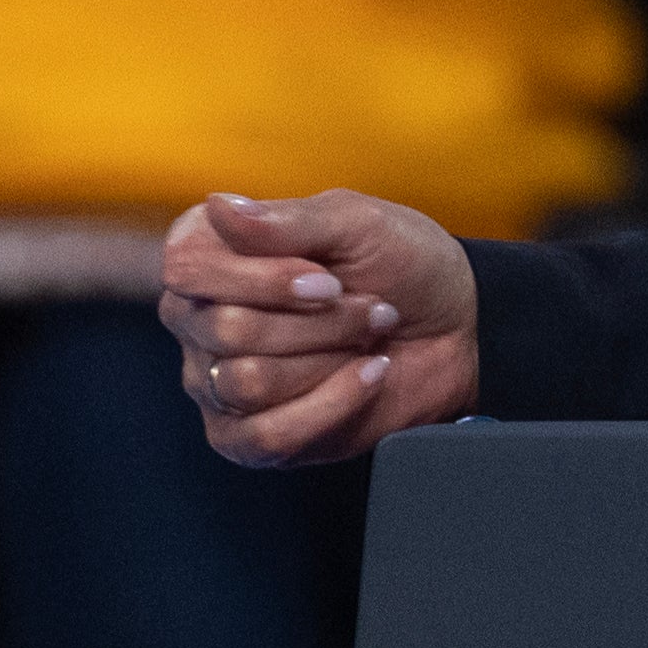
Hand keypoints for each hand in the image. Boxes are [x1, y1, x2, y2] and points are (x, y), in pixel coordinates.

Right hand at [158, 187, 478, 464]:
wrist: (459, 326)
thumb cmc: (403, 266)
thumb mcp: (359, 224)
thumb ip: (287, 221)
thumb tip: (217, 208)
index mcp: (212, 257)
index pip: (188, 270)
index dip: (262, 279)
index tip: (326, 277)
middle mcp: (200, 320)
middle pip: (226, 330)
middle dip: (319, 320)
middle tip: (369, 305)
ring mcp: (218, 384)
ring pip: (247, 382)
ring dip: (331, 356)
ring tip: (369, 336)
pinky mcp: (249, 438)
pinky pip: (266, 436)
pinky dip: (332, 404)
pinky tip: (369, 375)